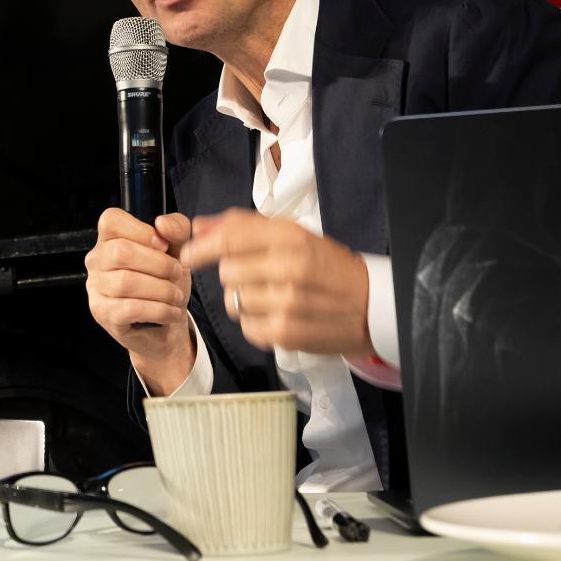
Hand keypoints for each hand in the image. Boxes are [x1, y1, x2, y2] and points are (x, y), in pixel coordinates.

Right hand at [84, 208, 195, 394]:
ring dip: (162, 290)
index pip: (111, 220)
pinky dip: (159, 310)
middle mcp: (96, 261)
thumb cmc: (165, 283)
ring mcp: (96, 288)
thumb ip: (176, 229)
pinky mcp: (103, 314)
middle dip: (159, 264)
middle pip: (121, 251)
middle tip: (177, 273)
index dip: (141, 230)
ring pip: (127, 282)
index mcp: (109, 239)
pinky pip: (131, 309)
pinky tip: (171, 313)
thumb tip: (162, 223)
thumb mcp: (177, 251)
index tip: (163, 245)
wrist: (164, 325)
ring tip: (176, 296)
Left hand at [181, 209, 371, 355]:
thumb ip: (244, 226)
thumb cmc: (329, 267)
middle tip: (257, 275)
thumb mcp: (294, 234)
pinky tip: (276, 314)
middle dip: (233, 273)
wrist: (372, 306)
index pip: (230, 239)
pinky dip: (254, 322)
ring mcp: (287, 304)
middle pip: (226, 271)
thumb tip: (198, 226)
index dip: (201, 247)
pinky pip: (246, 326)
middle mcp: (288, 268)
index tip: (187, 254)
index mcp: (290, 237)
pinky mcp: (286, 334)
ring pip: (233, 300)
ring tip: (270, 295)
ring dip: (243, 298)